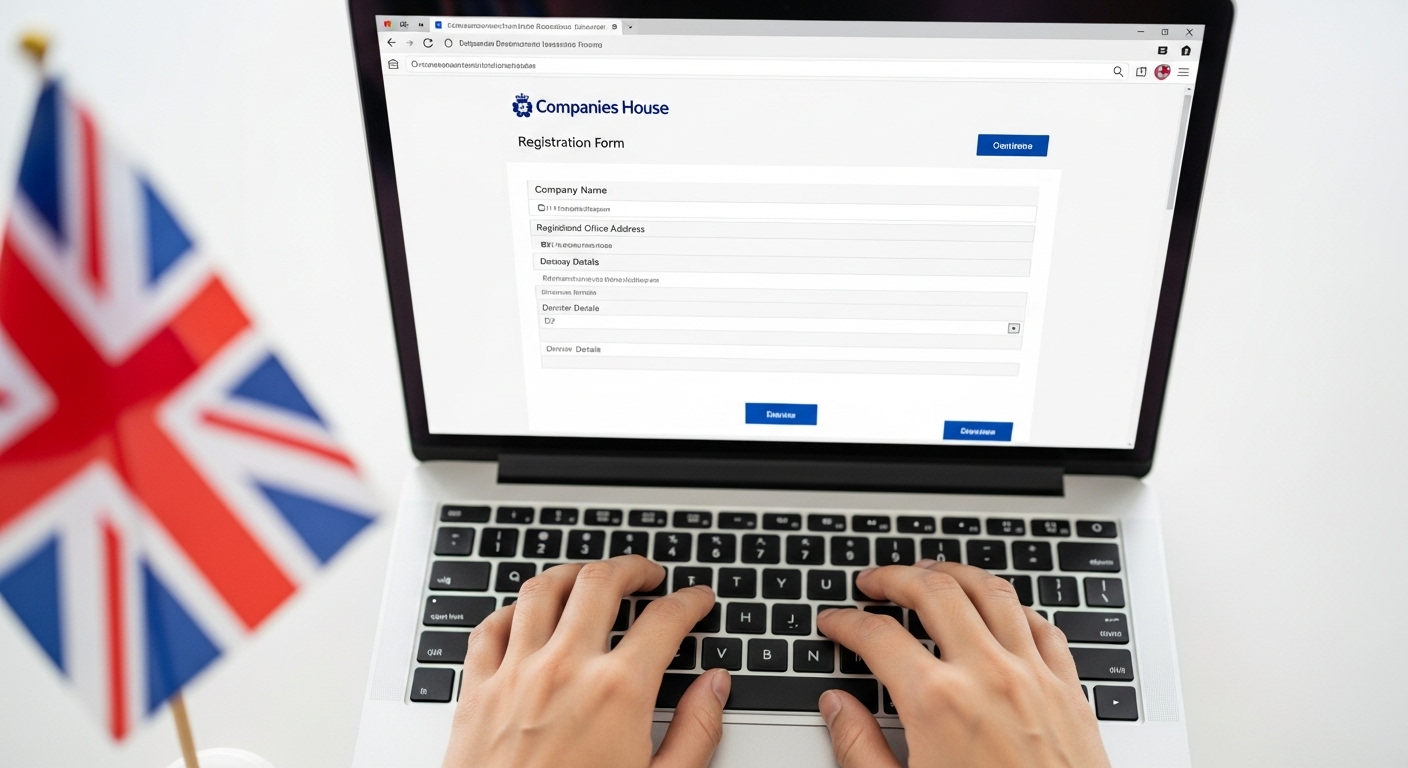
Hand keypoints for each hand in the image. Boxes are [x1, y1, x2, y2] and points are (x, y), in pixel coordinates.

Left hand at [442, 556, 729, 767]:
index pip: (665, 620)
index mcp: (619, 693)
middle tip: (647, 574)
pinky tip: (527, 612)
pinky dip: (513, 609)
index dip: (690, 601)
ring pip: (543, 590)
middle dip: (631, 568)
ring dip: (573, 573)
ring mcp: (516, 675)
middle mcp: (566, 669)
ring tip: (590, 577)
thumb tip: (715, 687)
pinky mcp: (476, 691)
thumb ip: (695, 732)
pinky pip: (491, 626)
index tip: (697, 599)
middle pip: (601, 583)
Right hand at [816, 560, 1109, 767]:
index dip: (847, 623)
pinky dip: (1014, 606)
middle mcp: (988, 676)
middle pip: (934, 592)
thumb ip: (861, 749)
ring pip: (992, 593)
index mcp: (938, 704)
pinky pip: (1041, 626)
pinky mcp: (1069, 692)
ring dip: (955, 574)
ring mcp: (1034, 678)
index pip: (877, 636)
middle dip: (895, 578)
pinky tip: (999, 609)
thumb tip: (837, 708)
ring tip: (932, 573)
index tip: (836, 623)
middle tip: (874, 582)